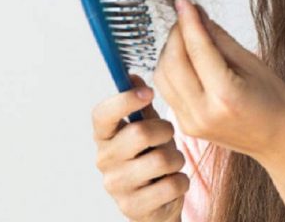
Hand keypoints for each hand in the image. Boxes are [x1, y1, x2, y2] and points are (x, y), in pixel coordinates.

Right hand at [91, 74, 188, 221]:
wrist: (156, 203)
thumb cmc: (150, 158)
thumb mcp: (147, 129)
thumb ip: (141, 106)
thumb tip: (132, 77)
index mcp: (104, 136)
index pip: (103, 114)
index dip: (124, 100)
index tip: (149, 92)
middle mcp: (104, 160)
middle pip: (139, 133)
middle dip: (165, 131)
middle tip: (168, 136)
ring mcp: (116, 185)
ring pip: (161, 159)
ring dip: (176, 158)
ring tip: (171, 162)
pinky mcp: (132, 207)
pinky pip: (172, 185)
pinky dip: (181, 181)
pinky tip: (172, 183)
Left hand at [150, 0, 284, 165]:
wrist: (280, 142)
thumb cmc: (276, 103)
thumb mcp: (253, 64)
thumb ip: (220, 39)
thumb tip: (197, 15)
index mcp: (225, 96)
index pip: (197, 50)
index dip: (188, 22)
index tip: (184, 2)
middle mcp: (202, 112)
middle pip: (172, 62)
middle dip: (176, 34)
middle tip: (188, 17)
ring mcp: (190, 122)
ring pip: (162, 76)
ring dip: (169, 50)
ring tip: (188, 37)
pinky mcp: (185, 126)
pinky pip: (167, 89)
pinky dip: (170, 68)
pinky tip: (186, 59)